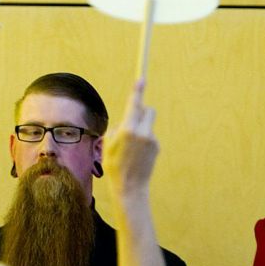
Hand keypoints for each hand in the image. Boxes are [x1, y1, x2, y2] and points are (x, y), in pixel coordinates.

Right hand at [103, 80, 157, 196]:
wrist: (130, 187)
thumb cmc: (114, 166)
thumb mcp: (108, 145)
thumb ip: (117, 130)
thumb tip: (125, 123)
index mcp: (127, 130)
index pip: (134, 105)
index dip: (137, 91)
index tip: (141, 78)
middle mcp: (142, 132)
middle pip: (148, 110)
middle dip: (142, 111)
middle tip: (133, 120)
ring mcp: (152, 139)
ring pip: (147, 125)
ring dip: (141, 129)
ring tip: (131, 148)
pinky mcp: (157, 146)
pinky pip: (149, 136)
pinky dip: (144, 141)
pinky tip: (137, 155)